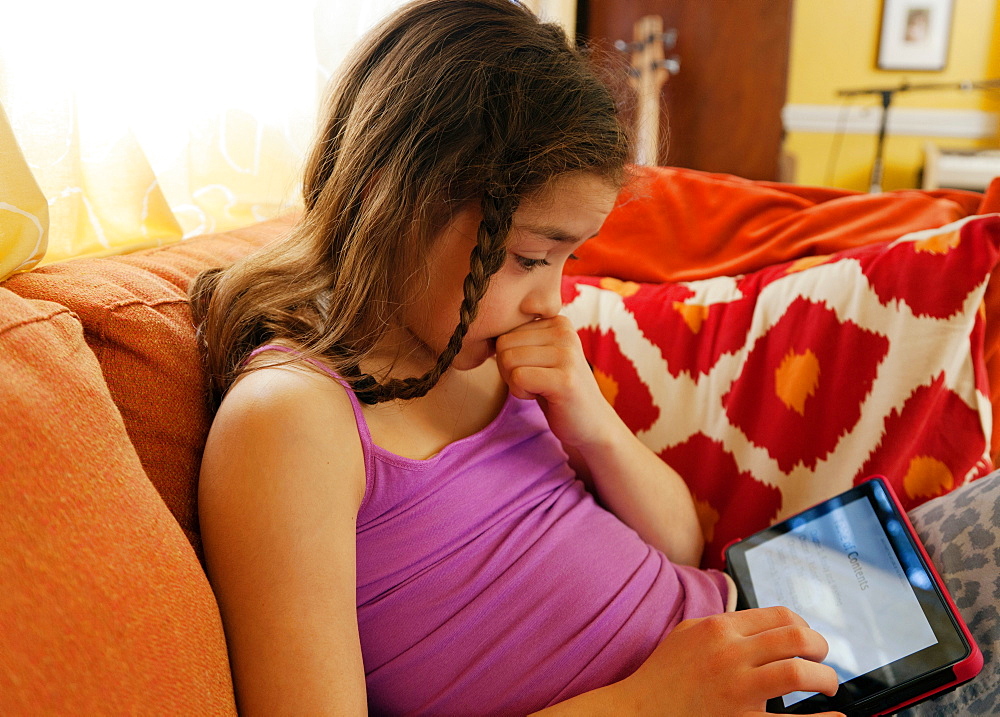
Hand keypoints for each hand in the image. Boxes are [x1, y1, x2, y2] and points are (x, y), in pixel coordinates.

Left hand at [495, 316, 616, 448]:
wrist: (591, 422)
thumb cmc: (556, 389)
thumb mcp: (540, 354)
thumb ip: (520, 338)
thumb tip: (482, 327)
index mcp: (558, 321)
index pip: (505, 330)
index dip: (509, 356)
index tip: (534, 369)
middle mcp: (565, 331)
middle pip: (503, 344)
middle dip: (508, 369)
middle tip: (534, 382)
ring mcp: (567, 354)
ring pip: (507, 360)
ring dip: (515, 383)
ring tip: (540, 388)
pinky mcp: (565, 379)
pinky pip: (518, 378)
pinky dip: (521, 393)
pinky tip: (542, 396)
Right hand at [619, 607, 842, 715]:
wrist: (636, 712)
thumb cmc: (661, 677)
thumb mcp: (687, 635)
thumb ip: (723, 624)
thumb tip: (761, 622)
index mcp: (719, 629)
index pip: (780, 616)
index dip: (804, 627)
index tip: (809, 641)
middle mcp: (730, 654)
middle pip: (796, 639)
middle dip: (821, 648)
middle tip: (823, 660)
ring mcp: (736, 689)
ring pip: (800, 673)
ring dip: (825, 678)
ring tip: (826, 685)